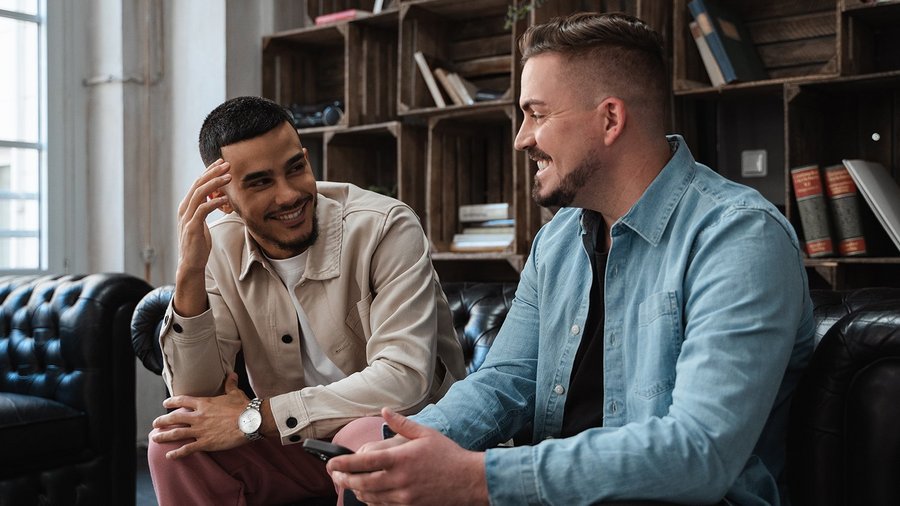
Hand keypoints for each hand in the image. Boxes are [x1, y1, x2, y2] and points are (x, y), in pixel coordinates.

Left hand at [151, 372, 250, 458]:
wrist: (250, 421)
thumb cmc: (243, 406)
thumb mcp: (235, 393)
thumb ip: (230, 384)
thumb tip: (231, 374)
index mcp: (204, 403)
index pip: (183, 401)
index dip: (172, 402)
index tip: (165, 403)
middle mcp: (198, 416)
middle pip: (174, 418)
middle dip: (162, 421)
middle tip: (155, 423)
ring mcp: (200, 430)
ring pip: (176, 433)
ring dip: (164, 436)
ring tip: (155, 438)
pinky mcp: (205, 443)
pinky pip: (187, 449)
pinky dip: (177, 453)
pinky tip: (169, 456)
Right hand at [173, 158, 230, 315]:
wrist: (191, 263)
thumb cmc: (198, 243)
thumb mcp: (201, 222)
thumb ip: (205, 208)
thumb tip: (216, 197)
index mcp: (186, 206)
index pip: (197, 183)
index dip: (209, 172)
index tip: (222, 163)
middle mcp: (184, 209)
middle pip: (198, 184)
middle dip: (213, 172)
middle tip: (227, 164)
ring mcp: (187, 218)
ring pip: (200, 193)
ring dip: (215, 183)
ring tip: (229, 177)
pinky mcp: (192, 227)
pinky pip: (203, 209)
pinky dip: (215, 202)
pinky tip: (225, 198)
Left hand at [328, 408, 488, 505]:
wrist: (468, 481)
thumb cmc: (448, 455)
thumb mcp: (426, 433)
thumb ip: (401, 424)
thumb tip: (384, 411)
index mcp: (401, 459)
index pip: (364, 463)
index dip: (344, 464)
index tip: (331, 464)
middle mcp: (399, 479)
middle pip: (362, 483)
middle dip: (343, 480)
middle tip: (334, 475)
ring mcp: (403, 496)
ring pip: (370, 497)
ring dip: (355, 490)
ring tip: (348, 483)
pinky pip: (383, 505)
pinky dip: (371, 500)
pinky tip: (368, 493)